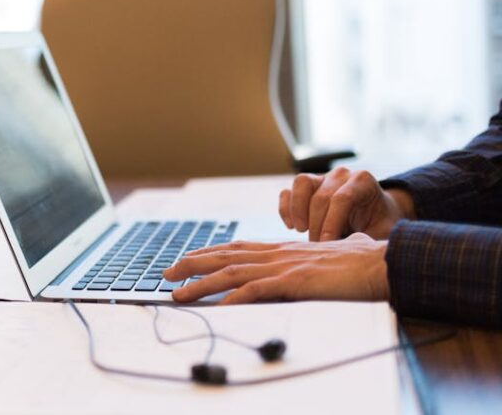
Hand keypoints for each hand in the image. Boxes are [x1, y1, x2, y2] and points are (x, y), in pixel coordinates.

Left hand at [162, 234, 388, 304]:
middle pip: (225, 256)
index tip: (186, 259)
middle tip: (166, 273)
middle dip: (191, 264)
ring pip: (231, 273)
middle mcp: (279, 254)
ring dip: (200, 284)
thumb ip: (328, 253)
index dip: (208, 252)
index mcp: (284, 249)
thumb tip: (345, 245)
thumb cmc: (366, 260)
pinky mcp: (295, 282)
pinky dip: (232, 299)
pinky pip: (256, 291)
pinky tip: (215, 309)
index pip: (237, 248)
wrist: (386, 262)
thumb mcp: (337, 253)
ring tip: (177, 293)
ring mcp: (285, 267)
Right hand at [279, 167, 413, 240]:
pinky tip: (292, 226)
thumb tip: (354, 250)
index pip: (342, 198)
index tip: (327, 244)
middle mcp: (341, 174)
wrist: (374, 213)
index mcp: (362, 181)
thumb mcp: (383, 231)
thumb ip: (371, 238)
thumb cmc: (379, 224)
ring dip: (298, 211)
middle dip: (317, 225)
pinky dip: (286, 209)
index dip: (332, 223)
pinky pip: (288, 192)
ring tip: (302, 231)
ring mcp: (321, 177)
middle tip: (318, 247)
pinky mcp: (306, 186)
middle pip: (320, 197)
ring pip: (301, 184)